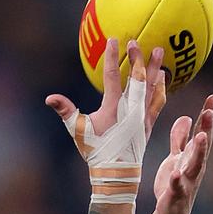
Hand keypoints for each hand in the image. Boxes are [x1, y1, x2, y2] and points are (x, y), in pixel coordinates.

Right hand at [46, 38, 166, 142]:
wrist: (116, 173)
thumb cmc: (96, 152)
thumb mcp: (78, 132)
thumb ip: (65, 111)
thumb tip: (49, 98)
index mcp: (114, 108)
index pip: (113, 76)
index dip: (112, 57)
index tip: (113, 40)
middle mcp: (132, 110)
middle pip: (138, 78)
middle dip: (137, 58)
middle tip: (137, 42)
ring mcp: (143, 117)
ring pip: (153, 87)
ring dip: (156, 69)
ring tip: (159, 53)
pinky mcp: (149, 124)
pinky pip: (158, 102)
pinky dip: (161, 88)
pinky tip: (163, 79)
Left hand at [152, 94, 212, 213]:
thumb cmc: (174, 184)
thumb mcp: (175, 158)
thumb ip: (180, 139)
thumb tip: (187, 116)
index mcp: (193, 157)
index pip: (202, 133)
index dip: (207, 115)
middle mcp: (194, 168)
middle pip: (202, 146)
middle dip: (206, 128)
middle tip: (210, 111)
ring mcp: (187, 181)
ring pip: (195, 165)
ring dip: (199, 151)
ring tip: (201, 137)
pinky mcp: (175, 195)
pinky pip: (177, 187)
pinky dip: (177, 180)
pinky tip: (177, 173)